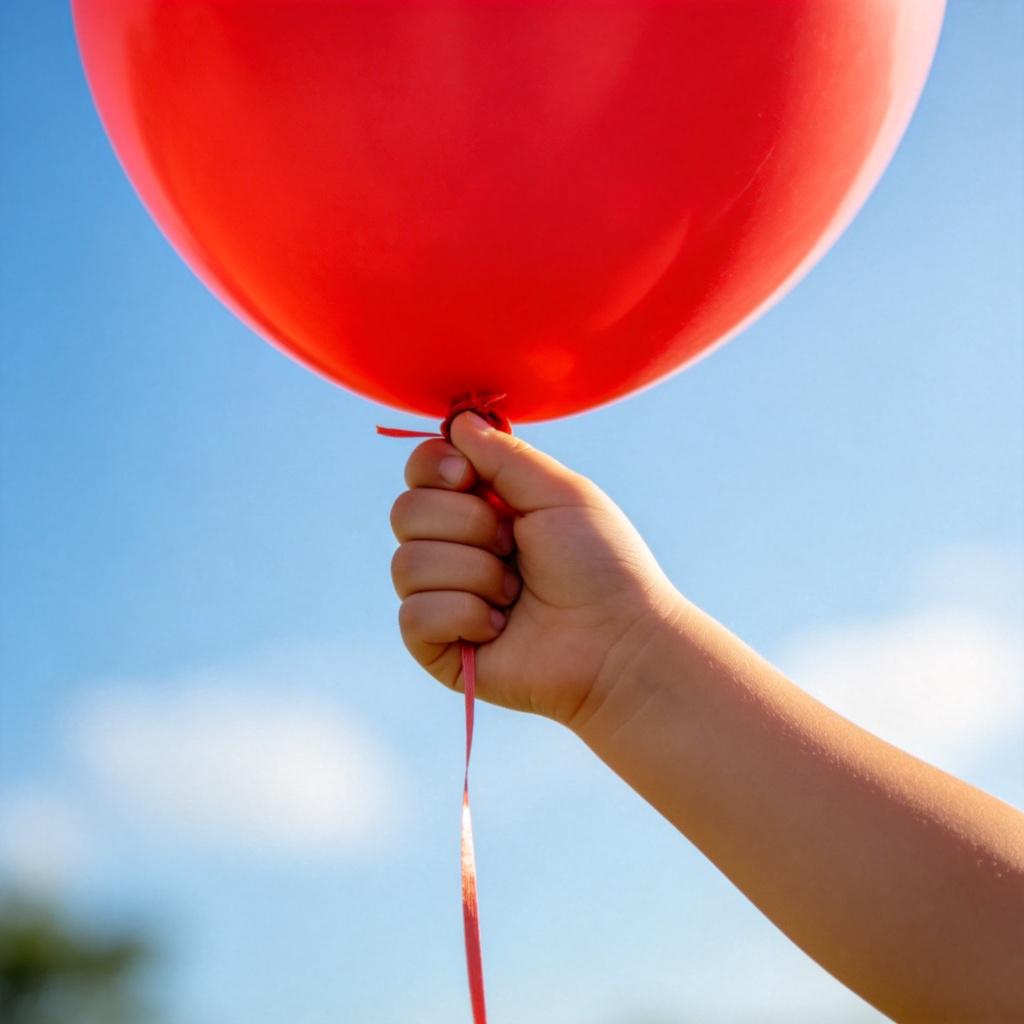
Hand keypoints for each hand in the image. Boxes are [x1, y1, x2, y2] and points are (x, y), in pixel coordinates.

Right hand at [390, 412, 681, 725]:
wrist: (618, 641)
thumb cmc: (601, 564)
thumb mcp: (559, 492)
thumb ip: (505, 453)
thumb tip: (457, 421)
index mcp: (482, 507)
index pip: (421, 471)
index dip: (435, 466)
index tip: (470, 477)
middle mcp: (455, 548)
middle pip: (405, 511)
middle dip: (466, 524)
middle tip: (514, 544)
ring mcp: (443, 598)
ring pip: (406, 563)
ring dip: (475, 573)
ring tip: (516, 592)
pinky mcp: (437, 647)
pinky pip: (414, 615)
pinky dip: (464, 615)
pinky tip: (501, 627)